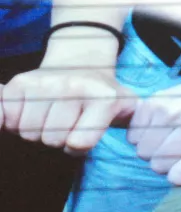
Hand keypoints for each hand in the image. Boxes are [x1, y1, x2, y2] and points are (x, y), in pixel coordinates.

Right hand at [0, 66, 134, 152]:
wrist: (81, 63)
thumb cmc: (104, 96)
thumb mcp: (129, 108)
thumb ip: (137, 126)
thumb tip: (137, 137)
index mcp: (103, 98)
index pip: (79, 143)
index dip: (77, 147)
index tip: (82, 137)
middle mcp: (73, 88)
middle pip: (51, 139)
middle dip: (57, 140)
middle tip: (65, 125)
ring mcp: (45, 83)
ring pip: (28, 131)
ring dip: (36, 132)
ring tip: (50, 118)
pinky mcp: (21, 82)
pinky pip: (8, 117)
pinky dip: (15, 122)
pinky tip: (30, 113)